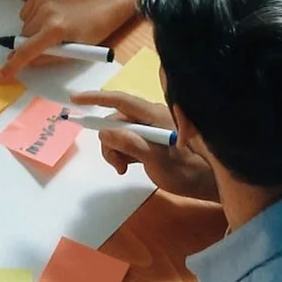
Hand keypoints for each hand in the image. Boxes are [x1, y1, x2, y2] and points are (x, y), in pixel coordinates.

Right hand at [4, 0, 145, 76]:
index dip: (13, 66)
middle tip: (47, 43)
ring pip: (24, 24)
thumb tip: (25, 64)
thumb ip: (49, 58)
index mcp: (56, 30)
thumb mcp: (76, 50)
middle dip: (29, 44)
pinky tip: (50, 15)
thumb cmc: (95, 30)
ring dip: (32, 30)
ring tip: (52, 27)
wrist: (105, 1)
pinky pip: (27, 11)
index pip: (27, 51)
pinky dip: (33, 17)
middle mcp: (45, 13)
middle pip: (23, 36)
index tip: (2, 76)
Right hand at [71, 89, 217, 200]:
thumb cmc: (186, 170)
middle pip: (116, 121)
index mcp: (154, 115)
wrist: (207, 183)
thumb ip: (131, 143)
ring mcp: (151, 129)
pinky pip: (127, 142)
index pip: (120, 101)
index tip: (74, 99)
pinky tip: (128, 168)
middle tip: (117, 165)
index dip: (96, 98)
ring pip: (119, 133)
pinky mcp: (151, 141)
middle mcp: (151, 117)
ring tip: (124, 169)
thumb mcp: (156, 159)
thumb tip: (104, 132)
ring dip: (115, 151)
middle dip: (108, 141)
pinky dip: (122, 154)